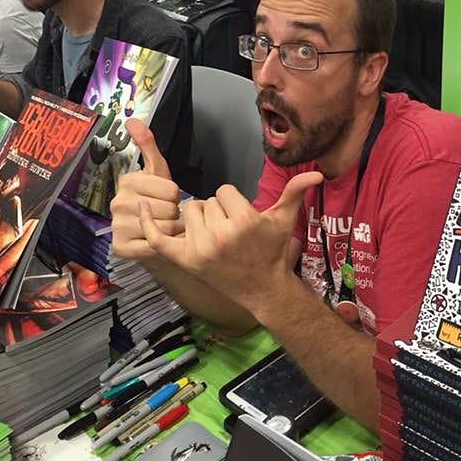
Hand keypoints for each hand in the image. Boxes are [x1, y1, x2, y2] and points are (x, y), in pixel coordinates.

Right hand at [110, 119, 183, 261]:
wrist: (150, 235)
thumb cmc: (157, 202)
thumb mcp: (157, 173)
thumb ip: (148, 146)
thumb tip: (132, 120)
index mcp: (127, 180)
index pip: (171, 190)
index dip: (176, 197)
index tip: (166, 198)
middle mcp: (117, 202)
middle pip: (168, 209)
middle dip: (174, 214)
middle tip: (166, 214)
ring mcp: (117, 225)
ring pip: (164, 228)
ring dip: (172, 230)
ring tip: (164, 227)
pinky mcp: (120, 247)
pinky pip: (154, 245)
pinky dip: (162, 246)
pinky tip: (158, 241)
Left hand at [138, 170, 322, 311]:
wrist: (262, 289)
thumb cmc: (271, 251)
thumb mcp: (284, 220)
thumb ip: (295, 192)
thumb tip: (319, 171)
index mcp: (243, 221)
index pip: (223, 191)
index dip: (232, 202)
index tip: (241, 220)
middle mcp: (219, 235)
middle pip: (204, 201)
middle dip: (216, 211)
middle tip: (229, 233)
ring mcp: (200, 249)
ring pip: (188, 212)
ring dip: (198, 220)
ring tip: (215, 237)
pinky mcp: (185, 260)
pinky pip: (158, 237)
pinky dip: (148, 223)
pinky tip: (141, 207)